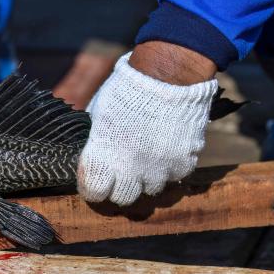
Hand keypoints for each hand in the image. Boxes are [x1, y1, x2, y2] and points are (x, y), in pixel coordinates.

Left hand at [77, 42, 217, 204]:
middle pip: (122, 199)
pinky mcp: (183, 164)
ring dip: (145, 179)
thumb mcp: (99, 113)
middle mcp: (131, 168)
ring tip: (145, 158)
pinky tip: (164, 150)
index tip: (94, 183)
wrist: (168, 75)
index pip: (93, 192)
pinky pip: (174, 177)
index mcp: (104, 154)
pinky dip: (168, 168)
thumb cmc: (126, 90)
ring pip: (150, 191)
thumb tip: (89, 158)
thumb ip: (95, 141)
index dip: (92, 189)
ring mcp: (160, 169)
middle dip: (119, 187)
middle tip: (120, 172)